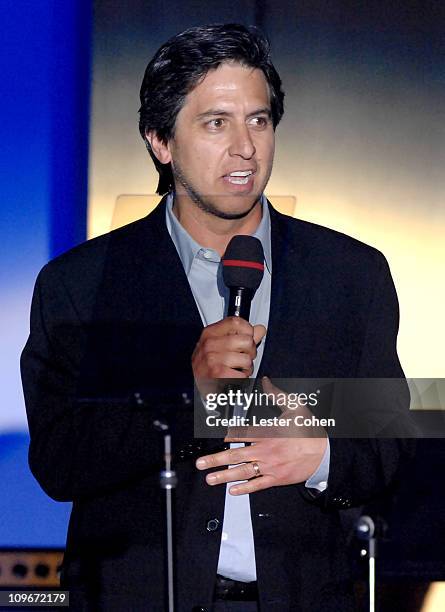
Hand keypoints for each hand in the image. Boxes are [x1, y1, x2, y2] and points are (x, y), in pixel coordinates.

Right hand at [192, 317, 265, 395]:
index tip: (246, 338)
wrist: (197, 386)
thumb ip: (242, 336)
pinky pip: (243, 375)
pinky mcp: (218, 374)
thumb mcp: (221, 345)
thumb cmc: (209, 365)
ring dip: (246, 368)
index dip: (247, 331)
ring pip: (247, 359)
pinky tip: (234, 377)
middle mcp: (209, 344)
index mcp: (210, 333)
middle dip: (250, 352)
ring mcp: (213, 359)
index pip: (236, 322)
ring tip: (237, 369)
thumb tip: (260, 329)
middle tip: (241, 357)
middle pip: (246, 341)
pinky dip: (242, 379)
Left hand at [195, 377, 326, 494]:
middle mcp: (266, 450)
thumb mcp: (295, 406)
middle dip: (216, 459)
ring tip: (210, 479)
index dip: (229, 435)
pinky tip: (232, 490)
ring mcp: (271, 466)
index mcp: (269, 432)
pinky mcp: (277, 479)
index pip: (243, 434)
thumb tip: (266, 380)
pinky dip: (245, 488)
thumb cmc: (310, 430)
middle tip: (201, 463)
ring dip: (225, 475)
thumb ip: (277, 394)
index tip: (220, 438)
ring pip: (243, 471)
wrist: (326, 452)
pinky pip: (258, 484)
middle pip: (236, 454)